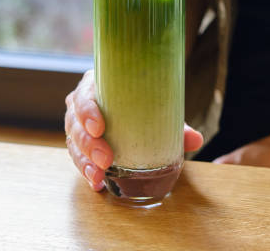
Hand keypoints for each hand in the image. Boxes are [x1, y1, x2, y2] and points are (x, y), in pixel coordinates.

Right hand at [65, 69, 203, 190]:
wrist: (138, 105)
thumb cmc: (143, 102)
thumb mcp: (158, 108)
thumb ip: (176, 124)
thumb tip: (196, 140)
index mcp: (97, 85)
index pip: (84, 95)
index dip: (87, 111)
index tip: (99, 127)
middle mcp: (82, 103)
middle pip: (75, 122)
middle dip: (88, 143)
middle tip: (106, 159)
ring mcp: (79, 124)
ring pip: (73, 143)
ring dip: (84, 161)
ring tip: (98, 176)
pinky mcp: (80, 143)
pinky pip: (78, 158)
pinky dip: (86, 171)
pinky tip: (96, 183)